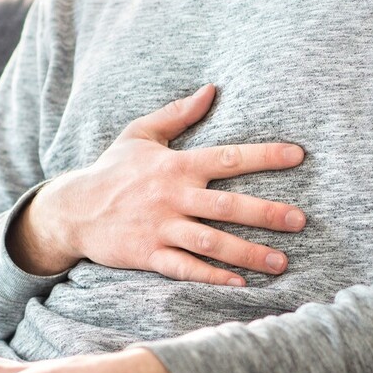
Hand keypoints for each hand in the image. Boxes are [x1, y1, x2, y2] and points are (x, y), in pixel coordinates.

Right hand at [7, 84, 306, 284]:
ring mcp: (159, 228)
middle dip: (265, 213)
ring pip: (210, 242)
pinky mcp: (147, 255)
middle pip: (226, 205)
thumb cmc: (110, 172)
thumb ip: (177, 114)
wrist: (71, 211)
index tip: (299, 156)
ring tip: (281, 262)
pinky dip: (211, 276)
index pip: (226, 158)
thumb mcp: (139, 135)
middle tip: (301, 221)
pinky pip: (184, 268)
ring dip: (247, 252)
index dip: (263, 156)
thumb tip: (211, 90)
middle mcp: (171, 197)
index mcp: (175, 165)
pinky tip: (239, 283)